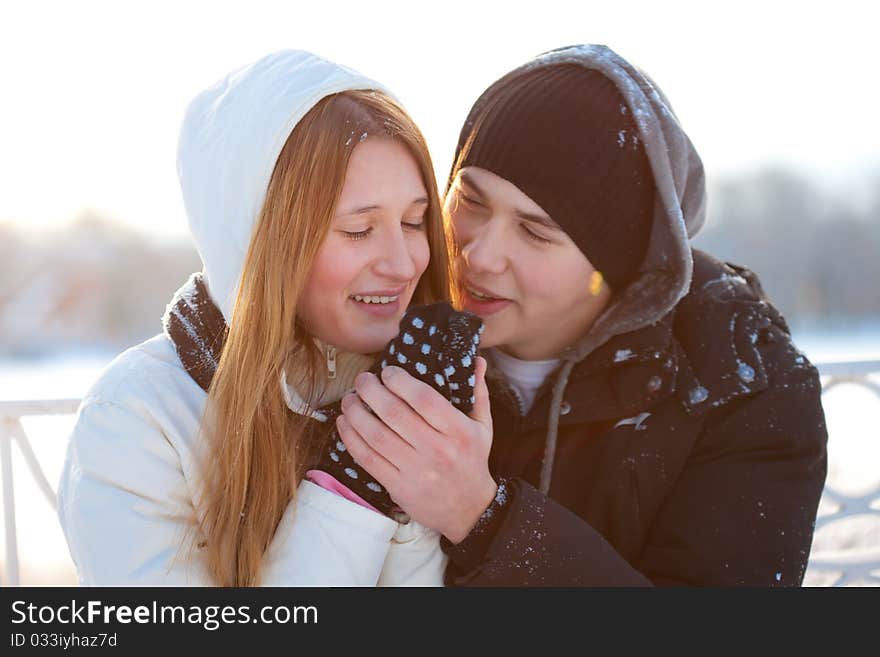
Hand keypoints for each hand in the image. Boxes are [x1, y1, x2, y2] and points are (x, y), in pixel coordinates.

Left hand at [336, 356, 495, 542]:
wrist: (468, 510)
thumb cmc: (472, 461)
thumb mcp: (483, 427)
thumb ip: (478, 392)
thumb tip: (477, 359)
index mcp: (458, 432)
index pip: (424, 399)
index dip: (400, 381)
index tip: (388, 371)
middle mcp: (437, 450)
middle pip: (394, 414)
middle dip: (371, 391)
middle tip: (362, 379)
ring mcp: (415, 470)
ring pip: (376, 436)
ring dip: (356, 413)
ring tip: (349, 398)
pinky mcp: (397, 486)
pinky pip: (367, 459)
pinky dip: (351, 438)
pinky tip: (344, 422)